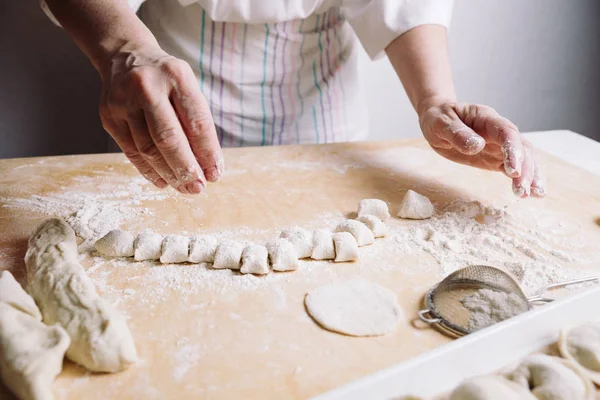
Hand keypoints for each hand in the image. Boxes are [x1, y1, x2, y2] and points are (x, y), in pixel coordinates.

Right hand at [98, 44, 222, 193]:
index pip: (196, 122)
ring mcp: (124, 102)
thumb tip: (209, 168)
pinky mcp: (109, 117)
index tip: (215, 174)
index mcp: (177, 77)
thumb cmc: (168, 82)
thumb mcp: (188, 89)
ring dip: (169, 174)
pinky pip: (131, 152)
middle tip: (198, 187)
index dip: (207, 152)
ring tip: (183, 187)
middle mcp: (147, 87)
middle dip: (186, 168)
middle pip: (168, 138)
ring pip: (148, 149)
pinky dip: (149, 171)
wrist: (126, 58)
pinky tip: (163, 181)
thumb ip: (198, 124)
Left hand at [418, 100, 545, 197]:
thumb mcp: (440, 123)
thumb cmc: (438, 118)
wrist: (436, 119)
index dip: (513, 150)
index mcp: (486, 118)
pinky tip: (530, 194)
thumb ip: (457, 133)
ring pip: (523, 158)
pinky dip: (523, 179)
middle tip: (523, 190)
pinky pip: (513, 168)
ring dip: (530, 176)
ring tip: (534, 195)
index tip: (513, 170)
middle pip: (521, 147)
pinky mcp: (495, 158)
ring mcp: (498, 145)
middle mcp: (497, 131)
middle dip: (525, 169)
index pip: (506, 132)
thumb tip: (477, 146)